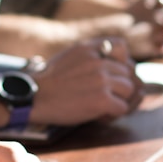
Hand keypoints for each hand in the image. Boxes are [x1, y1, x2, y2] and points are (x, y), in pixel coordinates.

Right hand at [30, 37, 144, 125]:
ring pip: (129, 90)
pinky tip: (98, 115)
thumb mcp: (70, 56)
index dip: (120, 61)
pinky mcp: (102, 100)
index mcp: (90, 47)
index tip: (110, 72)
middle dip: (119, 85)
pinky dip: (112, 114)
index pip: (121, 47)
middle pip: (128, 72)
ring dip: (119, 100)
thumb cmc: (50, 81)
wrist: (33, 97)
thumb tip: (117, 65)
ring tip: (101, 106)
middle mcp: (99, 61)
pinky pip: (122, 108)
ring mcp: (102, 80)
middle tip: (104, 96)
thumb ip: (91, 55)